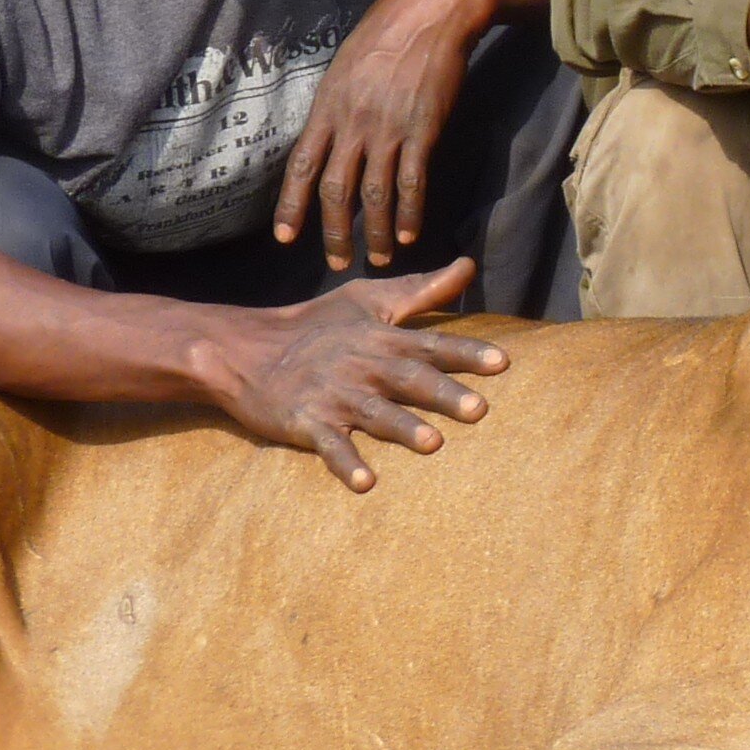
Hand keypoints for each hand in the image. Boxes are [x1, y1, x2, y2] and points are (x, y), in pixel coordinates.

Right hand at [199, 257, 510, 489]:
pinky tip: (366, 483)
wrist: (246, 350)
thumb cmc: (315, 324)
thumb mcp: (367, 299)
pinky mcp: (306, 422)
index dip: (467, 353)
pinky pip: (329, 445)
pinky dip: (346, 463)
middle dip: (444, 394)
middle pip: (409, 380)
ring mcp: (334, 396)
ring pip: (374, 413)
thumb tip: (468, 265)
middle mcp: (363, 366)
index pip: (432, 345)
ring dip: (402, 428)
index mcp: (382, 338)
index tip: (503, 362)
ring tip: (432, 444)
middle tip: (479, 410)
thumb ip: (421, 289)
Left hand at [276, 0, 493, 270]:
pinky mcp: (423, 129)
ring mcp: (388, 127)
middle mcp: (352, 122)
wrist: (432, 10)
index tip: (285, 238)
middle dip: (335, 232)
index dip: (291, 206)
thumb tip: (329, 139)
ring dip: (374, 233)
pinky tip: (408, 234)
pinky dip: (409, 213)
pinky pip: (412, 182)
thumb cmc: (387, 32)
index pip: (301, 166)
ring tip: (379, 257)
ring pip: (374, 194)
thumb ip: (336, 106)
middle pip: (335, 190)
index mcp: (328, 106)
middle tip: (338, 262)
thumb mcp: (345, 66)